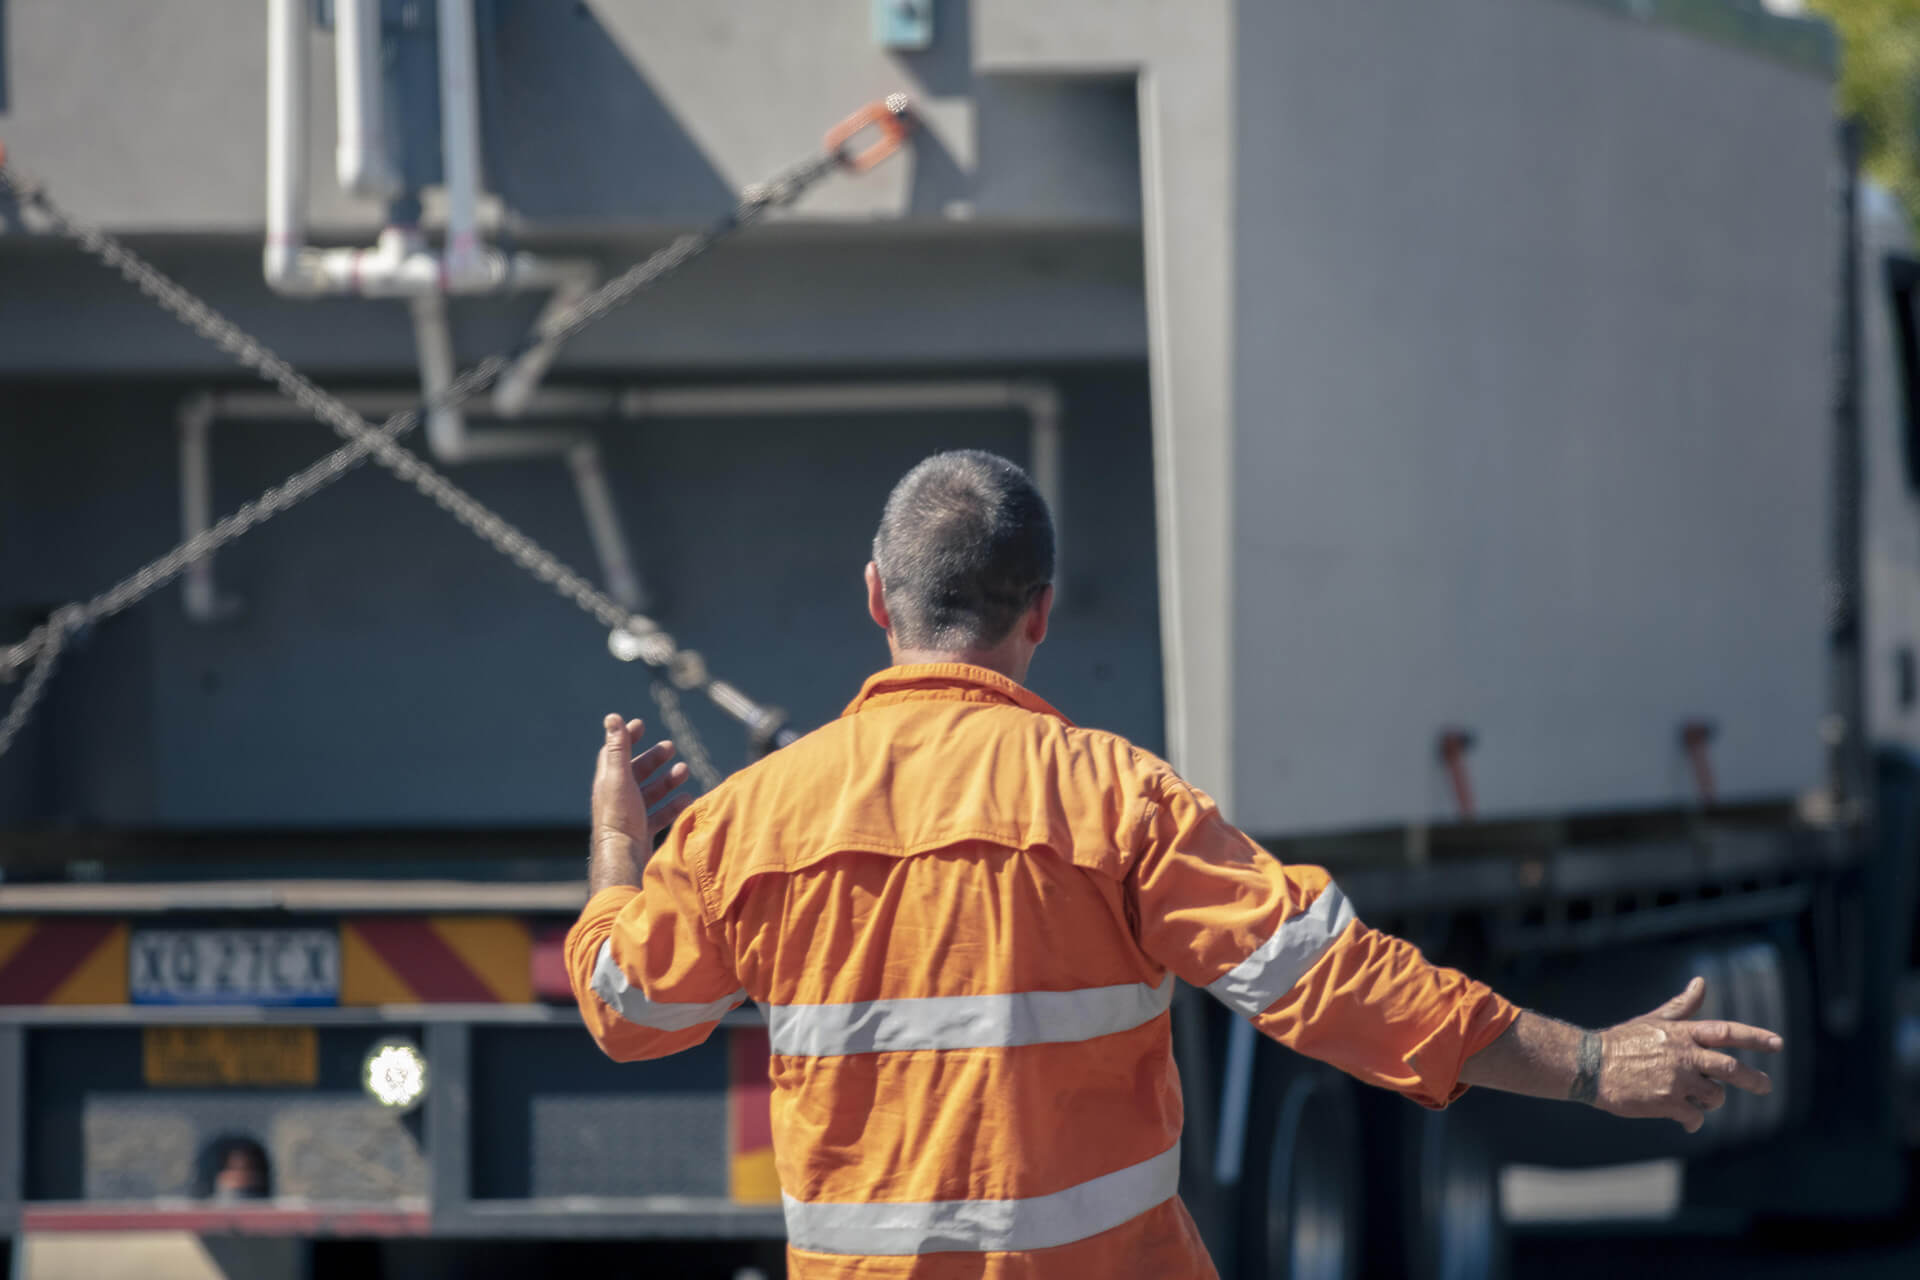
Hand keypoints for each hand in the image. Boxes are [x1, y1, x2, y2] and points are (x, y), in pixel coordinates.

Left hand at [589, 714, 692, 886]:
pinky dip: (672, 805)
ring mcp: (630, 817)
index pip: (614, 753)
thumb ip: (618, 748)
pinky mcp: (641, 833)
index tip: (641, 725)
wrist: (623, 859)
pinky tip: (686, 799)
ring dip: (667, 780)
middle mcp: (617, 798)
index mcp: (608, 782)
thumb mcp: (620, 777)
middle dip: (653, 758)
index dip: (626, 737)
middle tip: (671, 746)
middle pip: (635, 772)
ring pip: (649, 793)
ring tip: (685, 771)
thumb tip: (612, 717)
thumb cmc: (620, 817)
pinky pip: (659, 815)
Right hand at [1593, 977, 1782, 1132]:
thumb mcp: (1654, 1021)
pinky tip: (1686, 1120)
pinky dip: (1694, 1120)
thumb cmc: (1621, 1042)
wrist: (1589, 1065)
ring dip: (1711, 1100)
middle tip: (1766, 1086)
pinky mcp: (1667, 1102)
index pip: (1727, 1032)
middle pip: (1730, 1068)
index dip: (1755, 1038)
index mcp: (1682, 1034)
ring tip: (1699, 1100)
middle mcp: (1684, 1055)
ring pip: (1714, 1096)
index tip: (1778, 1043)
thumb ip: (1682, 1007)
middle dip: (1753, 1079)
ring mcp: (1676, 1080)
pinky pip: (1695, 1117)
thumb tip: (1700, 982)